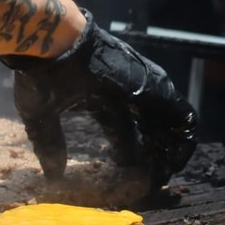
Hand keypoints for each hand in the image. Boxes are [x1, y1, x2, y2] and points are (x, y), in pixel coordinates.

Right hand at [0, 9, 197, 190]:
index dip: (127, 155)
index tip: (129, 178)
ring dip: (170, 150)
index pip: (122, 132)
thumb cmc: (42, 74)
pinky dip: (182, 138)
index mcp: (100, 99)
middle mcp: (125, 93)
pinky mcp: (154, 86)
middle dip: (152, 157)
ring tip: (169, 175)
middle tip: (153, 182)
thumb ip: (48, 143)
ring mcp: (142, 88)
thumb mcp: (41, 115)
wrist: (53, 43)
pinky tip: (179, 158)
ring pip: (167, 124)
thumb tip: (51, 175)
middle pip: (147, 130)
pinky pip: (181, 115)